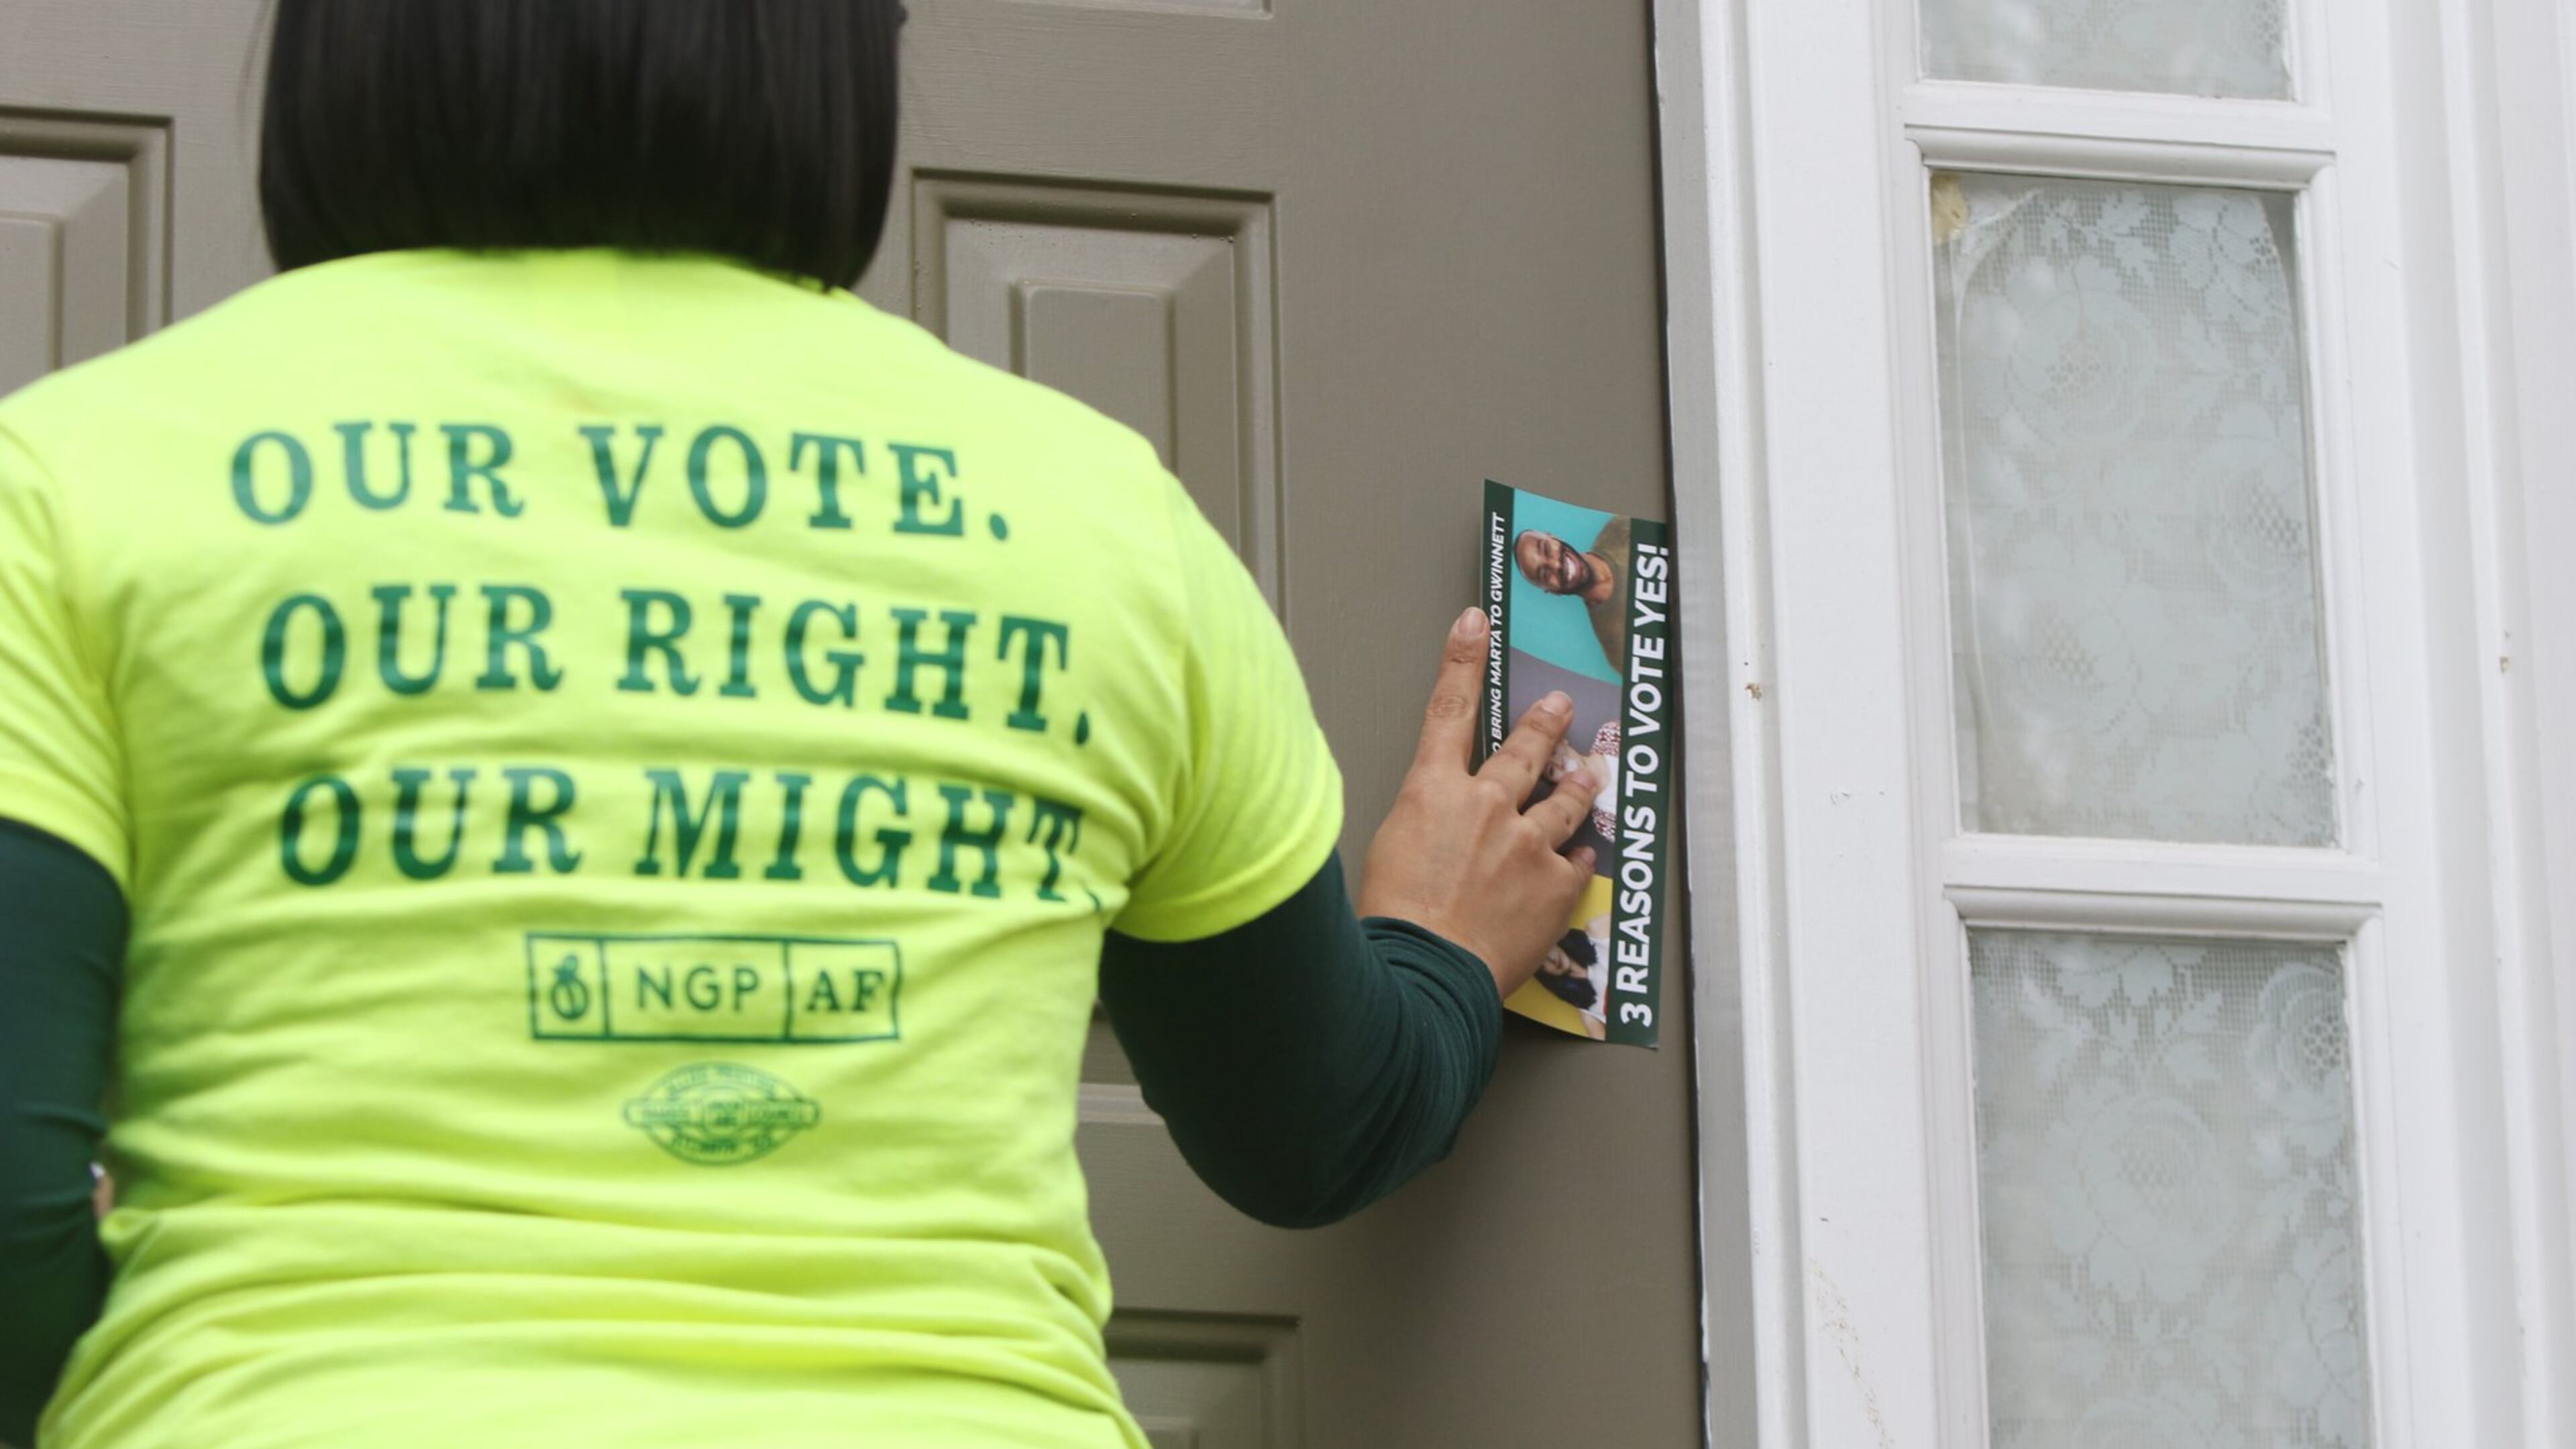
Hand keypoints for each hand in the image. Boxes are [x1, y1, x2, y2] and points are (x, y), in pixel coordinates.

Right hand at [1358, 608, 1599, 998]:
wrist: (1424, 972)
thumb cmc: (1393, 921)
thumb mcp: (1385, 849)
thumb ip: (1418, 823)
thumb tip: (1431, 824)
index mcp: (1433, 792)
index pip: (1448, 709)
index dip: (1461, 661)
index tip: (1474, 623)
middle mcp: (1486, 806)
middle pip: (1524, 748)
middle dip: (1546, 722)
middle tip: (1560, 704)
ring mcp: (1528, 843)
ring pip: (1564, 800)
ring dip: (1577, 785)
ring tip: (1588, 775)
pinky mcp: (1556, 885)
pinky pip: (1578, 861)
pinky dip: (1579, 858)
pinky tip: (1583, 857)